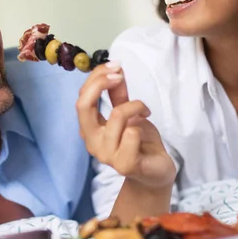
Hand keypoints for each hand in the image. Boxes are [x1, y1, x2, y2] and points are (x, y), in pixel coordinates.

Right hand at [76, 62, 176, 188]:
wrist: (155, 172)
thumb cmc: (139, 142)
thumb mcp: (128, 113)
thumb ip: (118, 95)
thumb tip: (115, 69)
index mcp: (89, 129)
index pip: (82, 98)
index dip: (96, 78)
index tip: (116, 66)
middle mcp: (92, 142)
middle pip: (83, 106)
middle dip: (101, 83)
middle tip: (120, 75)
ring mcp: (107, 155)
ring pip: (116, 116)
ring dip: (135, 106)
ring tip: (145, 111)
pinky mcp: (125, 164)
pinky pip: (131, 134)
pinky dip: (140, 124)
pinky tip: (145, 128)